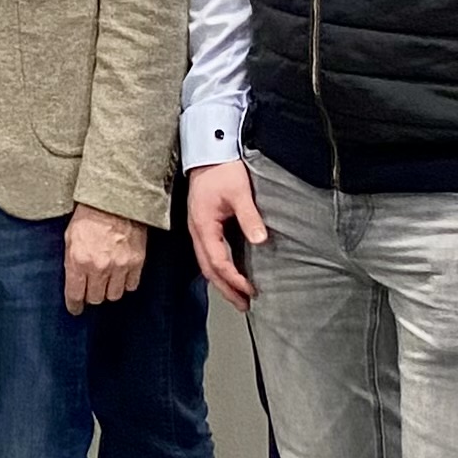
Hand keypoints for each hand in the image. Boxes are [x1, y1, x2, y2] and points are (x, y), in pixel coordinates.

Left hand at [63, 203, 146, 314]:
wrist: (116, 201)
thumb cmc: (89, 216)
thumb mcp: (70, 237)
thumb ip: (71, 261)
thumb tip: (73, 281)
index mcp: (78, 261)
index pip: (75, 294)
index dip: (74, 305)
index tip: (75, 309)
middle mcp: (99, 267)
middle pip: (96, 298)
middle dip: (91, 296)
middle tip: (91, 289)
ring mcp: (119, 266)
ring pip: (114, 295)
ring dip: (109, 291)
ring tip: (106, 281)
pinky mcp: (137, 262)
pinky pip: (131, 285)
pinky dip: (126, 283)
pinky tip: (121, 276)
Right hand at [187, 161, 266, 311]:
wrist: (208, 152)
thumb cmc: (222, 170)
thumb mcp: (239, 193)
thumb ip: (249, 218)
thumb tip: (261, 241)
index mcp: (203, 226)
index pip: (218, 262)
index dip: (234, 279)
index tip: (250, 291)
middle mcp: (197, 231)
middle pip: (208, 269)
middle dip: (225, 289)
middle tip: (244, 305)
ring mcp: (197, 229)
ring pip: (206, 263)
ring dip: (221, 282)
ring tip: (238, 297)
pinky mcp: (203, 225)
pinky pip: (208, 254)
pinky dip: (218, 269)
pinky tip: (229, 274)